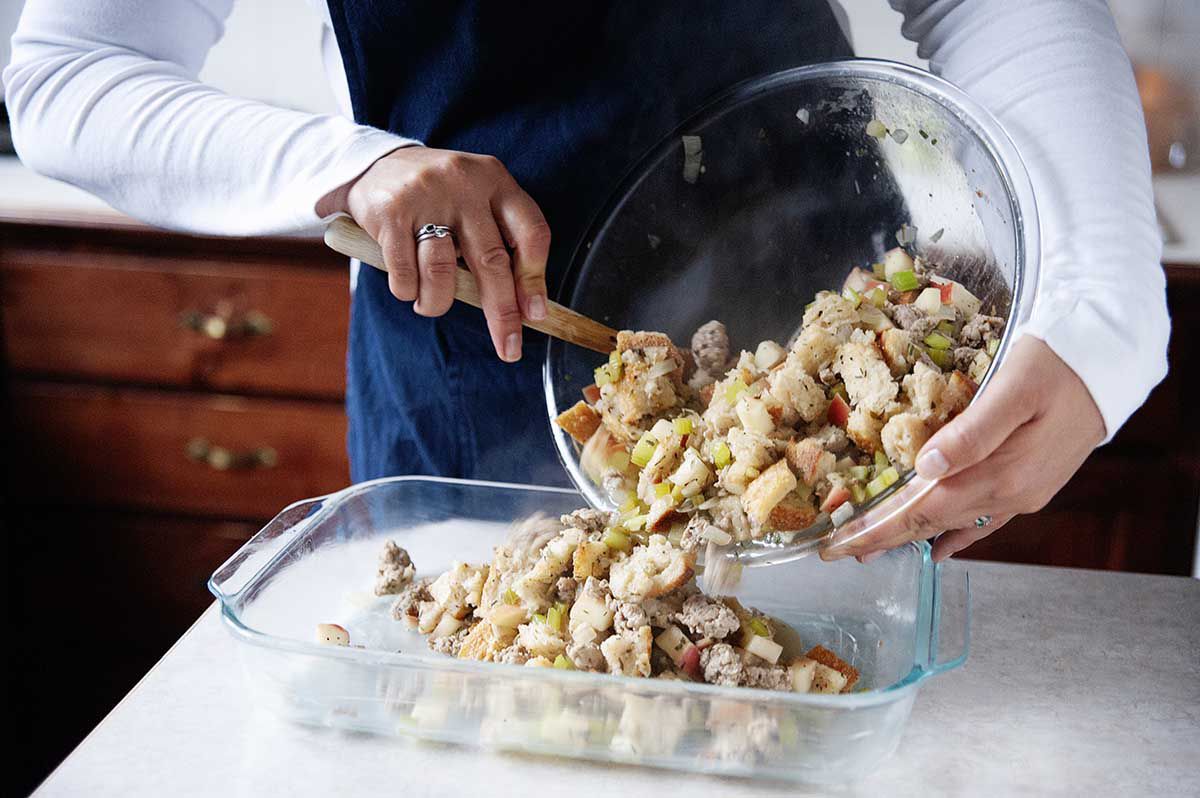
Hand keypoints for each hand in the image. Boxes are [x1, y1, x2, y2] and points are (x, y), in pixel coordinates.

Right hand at [319, 147, 550, 361]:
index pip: (530, 231)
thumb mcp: (476, 202)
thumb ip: (500, 241)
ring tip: (430, 304)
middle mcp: (464, 184)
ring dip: (438, 303)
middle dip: (502, 313)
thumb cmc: (438, 197)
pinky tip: (408, 286)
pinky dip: (408, 292)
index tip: (534, 315)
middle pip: (491, 260)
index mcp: (495, 180)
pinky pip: (405, 273)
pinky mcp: (391, 212)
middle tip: (508, 348)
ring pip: (443, 272)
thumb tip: (526, 307)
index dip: (535, 278)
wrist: (373, 163)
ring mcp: (426, 196)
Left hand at [822, 336, 1105, 562]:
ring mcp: (1024, 493)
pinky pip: (985, 520)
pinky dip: (954, 534)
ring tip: (870, 546)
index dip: (879, 528)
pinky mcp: (1032, 484)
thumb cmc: (1058, 363)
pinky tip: (937, 547)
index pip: (925, 510)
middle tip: (838, 551)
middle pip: (933, 522)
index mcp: (1004, 473)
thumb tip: (926, 467)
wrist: (1110, 361)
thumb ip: (974, 430)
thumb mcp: (1015, 385)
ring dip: (910, 534)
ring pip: (954, 522)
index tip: (840, 544)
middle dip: (883, 538)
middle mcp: (1013, 493)